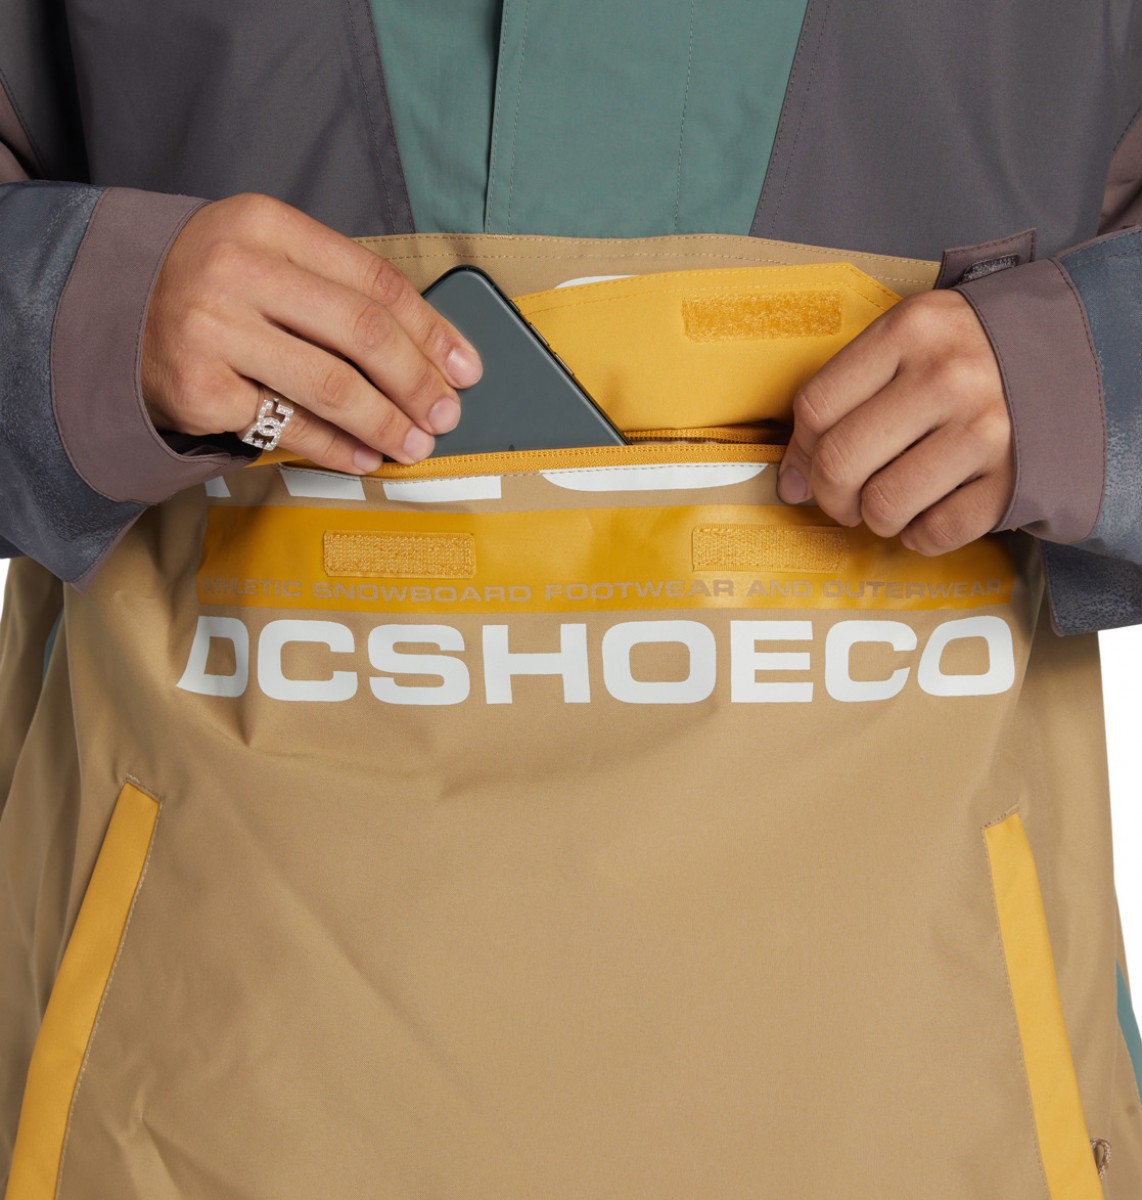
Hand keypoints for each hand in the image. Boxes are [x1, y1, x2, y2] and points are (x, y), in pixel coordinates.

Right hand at [141, 193, 481, 470]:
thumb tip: (433, 350)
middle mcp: (235, 269)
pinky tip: (365, 457)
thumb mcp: (267, 258)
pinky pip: (289, 425)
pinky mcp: (197, 387)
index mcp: (265, 224)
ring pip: (332, 385)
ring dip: (386, 422)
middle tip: (444, 415)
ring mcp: (211, 329)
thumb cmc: (213, 291)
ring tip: (414, 444)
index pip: (374, 281)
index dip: (431, 330)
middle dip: (417, 382)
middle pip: (362, 333)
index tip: (465, 367)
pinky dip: (337, 447)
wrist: (110, 316)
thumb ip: (337, 289)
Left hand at [776, 289, 1014, 553]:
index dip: (799, 453)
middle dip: (830, 496)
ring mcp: (987, 430)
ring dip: (876, 519)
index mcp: (911, 331)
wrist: (1081, 356)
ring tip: (890, 503)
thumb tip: (792, 481)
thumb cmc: (972, 355)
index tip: (804, 473)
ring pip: (884, 506)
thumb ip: (848, 394)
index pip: (816, 408)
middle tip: (844, 499)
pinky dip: (920, 536)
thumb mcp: (913, 342)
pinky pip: (936, 533)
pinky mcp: (1014, 479)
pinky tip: (927, 515)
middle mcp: (949, 377)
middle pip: (841, 462)